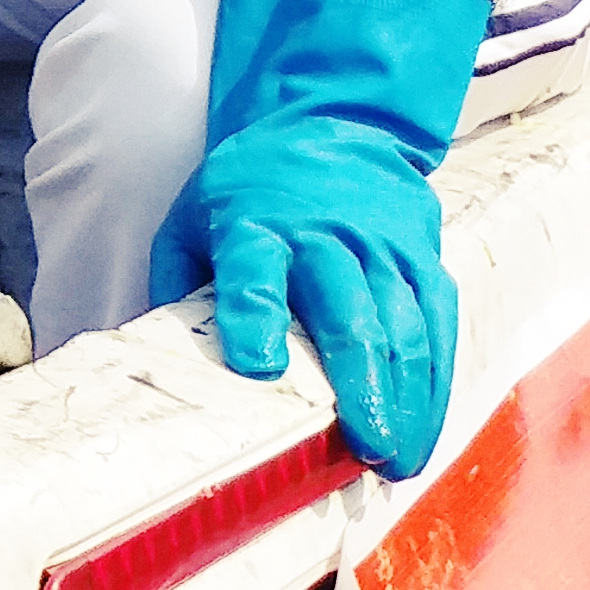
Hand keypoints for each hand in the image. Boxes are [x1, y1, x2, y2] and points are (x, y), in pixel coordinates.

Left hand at [151, 0, 481, 479]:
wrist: (335, 129)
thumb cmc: (248, 192)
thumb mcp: (191, 219)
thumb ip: (177, 282)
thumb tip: (153, 357)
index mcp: (255, 226)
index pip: (252, 273)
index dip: (254, 318)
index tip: (257, 369)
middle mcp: (325, 239)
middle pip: (346, 312)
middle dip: (360, 385)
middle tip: (367, 447)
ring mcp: (382, 251)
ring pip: (402, 328)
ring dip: (406, 398)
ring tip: (397, 460)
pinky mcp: (423, 262)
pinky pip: (436, 326)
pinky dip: (435, 381)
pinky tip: (425, 427)